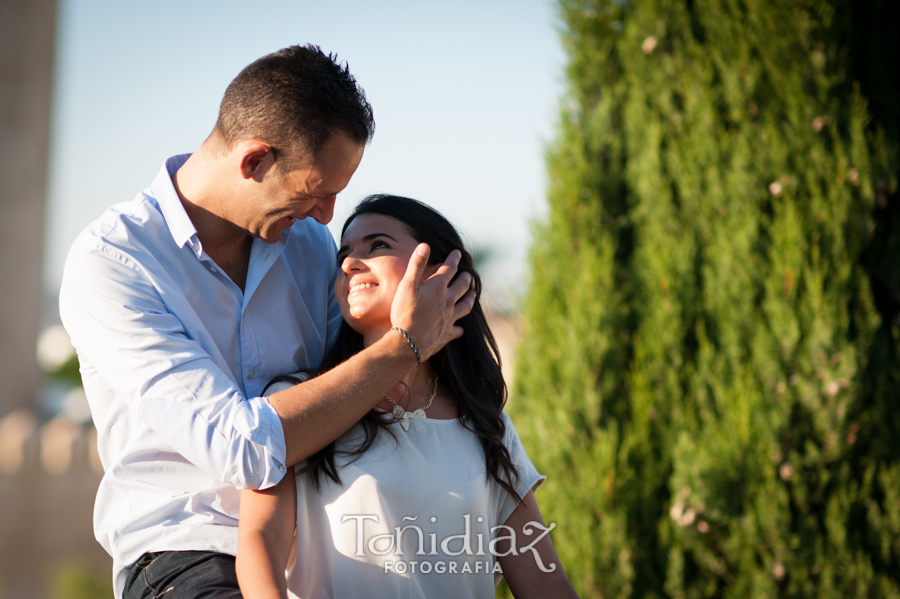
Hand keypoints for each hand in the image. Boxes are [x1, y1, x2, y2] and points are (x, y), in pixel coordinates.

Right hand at [390, 244, 475, 359]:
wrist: (408, 342)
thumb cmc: (405, 312)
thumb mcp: (407, 285)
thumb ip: (416, 264)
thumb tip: (425, 245)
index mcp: (438, 287)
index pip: (449, 268)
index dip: (454, 259)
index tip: (457, 253)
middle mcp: (448, 301)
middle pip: (461, 286)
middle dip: (465, 277)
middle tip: (467, 273)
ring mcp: (449, 318)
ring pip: (465, 305)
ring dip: (470, 298)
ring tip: (472, 293)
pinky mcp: (447, 333)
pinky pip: (457, 330)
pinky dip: (459, 328)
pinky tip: (460, 328)